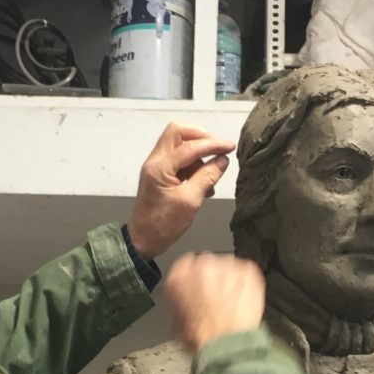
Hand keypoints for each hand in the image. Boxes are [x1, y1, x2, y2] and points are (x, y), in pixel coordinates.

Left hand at [127, 122, 235, 259]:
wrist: (143, 240)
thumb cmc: (164, 224)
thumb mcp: (190, 201)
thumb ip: (207, 177)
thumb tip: (223, 160)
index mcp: (160, 167)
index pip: (190, 146)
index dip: (212, 144)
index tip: (229, 147)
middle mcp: (155, 161)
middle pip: (177, 132)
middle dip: (200, 138)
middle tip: (216, 151)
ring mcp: (156, 167)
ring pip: (179, 145)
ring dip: (198, 155)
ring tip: (210, 177)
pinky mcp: (160, 174)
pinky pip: (178, 160)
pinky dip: (192, 166)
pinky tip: (203, 185)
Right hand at [165, 253, 264, 352]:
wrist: (228, 346)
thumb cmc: (204, 339)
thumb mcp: (176, 323)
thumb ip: (178, 303)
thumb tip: (184, 301)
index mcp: (179, 276)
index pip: (185, 265)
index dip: (192, 278)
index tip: (197, 285)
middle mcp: (202, 266)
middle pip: (207, 264)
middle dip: (211, 279)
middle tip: (215, 298)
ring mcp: (226, 267)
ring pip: (227, 268)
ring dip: (228, 281)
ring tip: (230, 303)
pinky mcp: (247, 272)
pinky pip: (245, 272)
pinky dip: (245, 284)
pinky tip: (241, 299)